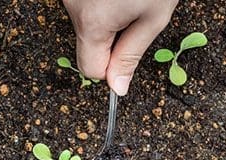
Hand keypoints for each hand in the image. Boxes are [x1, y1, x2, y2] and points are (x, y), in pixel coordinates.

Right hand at [63, 0, 178, 94]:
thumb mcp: (153, 19)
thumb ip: (131, 55)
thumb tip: (118, 86)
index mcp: (92, 22)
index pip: (90, 69)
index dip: (112, 68)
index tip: (128, 54)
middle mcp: (72, 5)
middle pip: (88, 44)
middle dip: (112, 38)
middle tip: (135, 15)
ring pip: (87, 24)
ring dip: (107, 18)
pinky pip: (85, 6)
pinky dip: (101, 4)